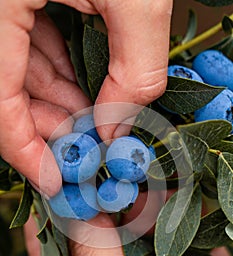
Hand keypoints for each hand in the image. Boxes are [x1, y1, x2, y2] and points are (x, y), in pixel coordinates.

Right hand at [0, 0, 172, 195]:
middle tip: (88, 146)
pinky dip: (59, 70)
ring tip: (94, 119)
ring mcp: (8, 7)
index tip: (53, 180)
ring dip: (61, 100)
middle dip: (53, 124)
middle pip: (10, 90)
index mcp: (1, 5)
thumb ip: (135, 67)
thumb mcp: (140, 1)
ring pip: (23, 70)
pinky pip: (33, 44)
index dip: (23, 148)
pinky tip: (84, 85)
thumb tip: (119, 127)